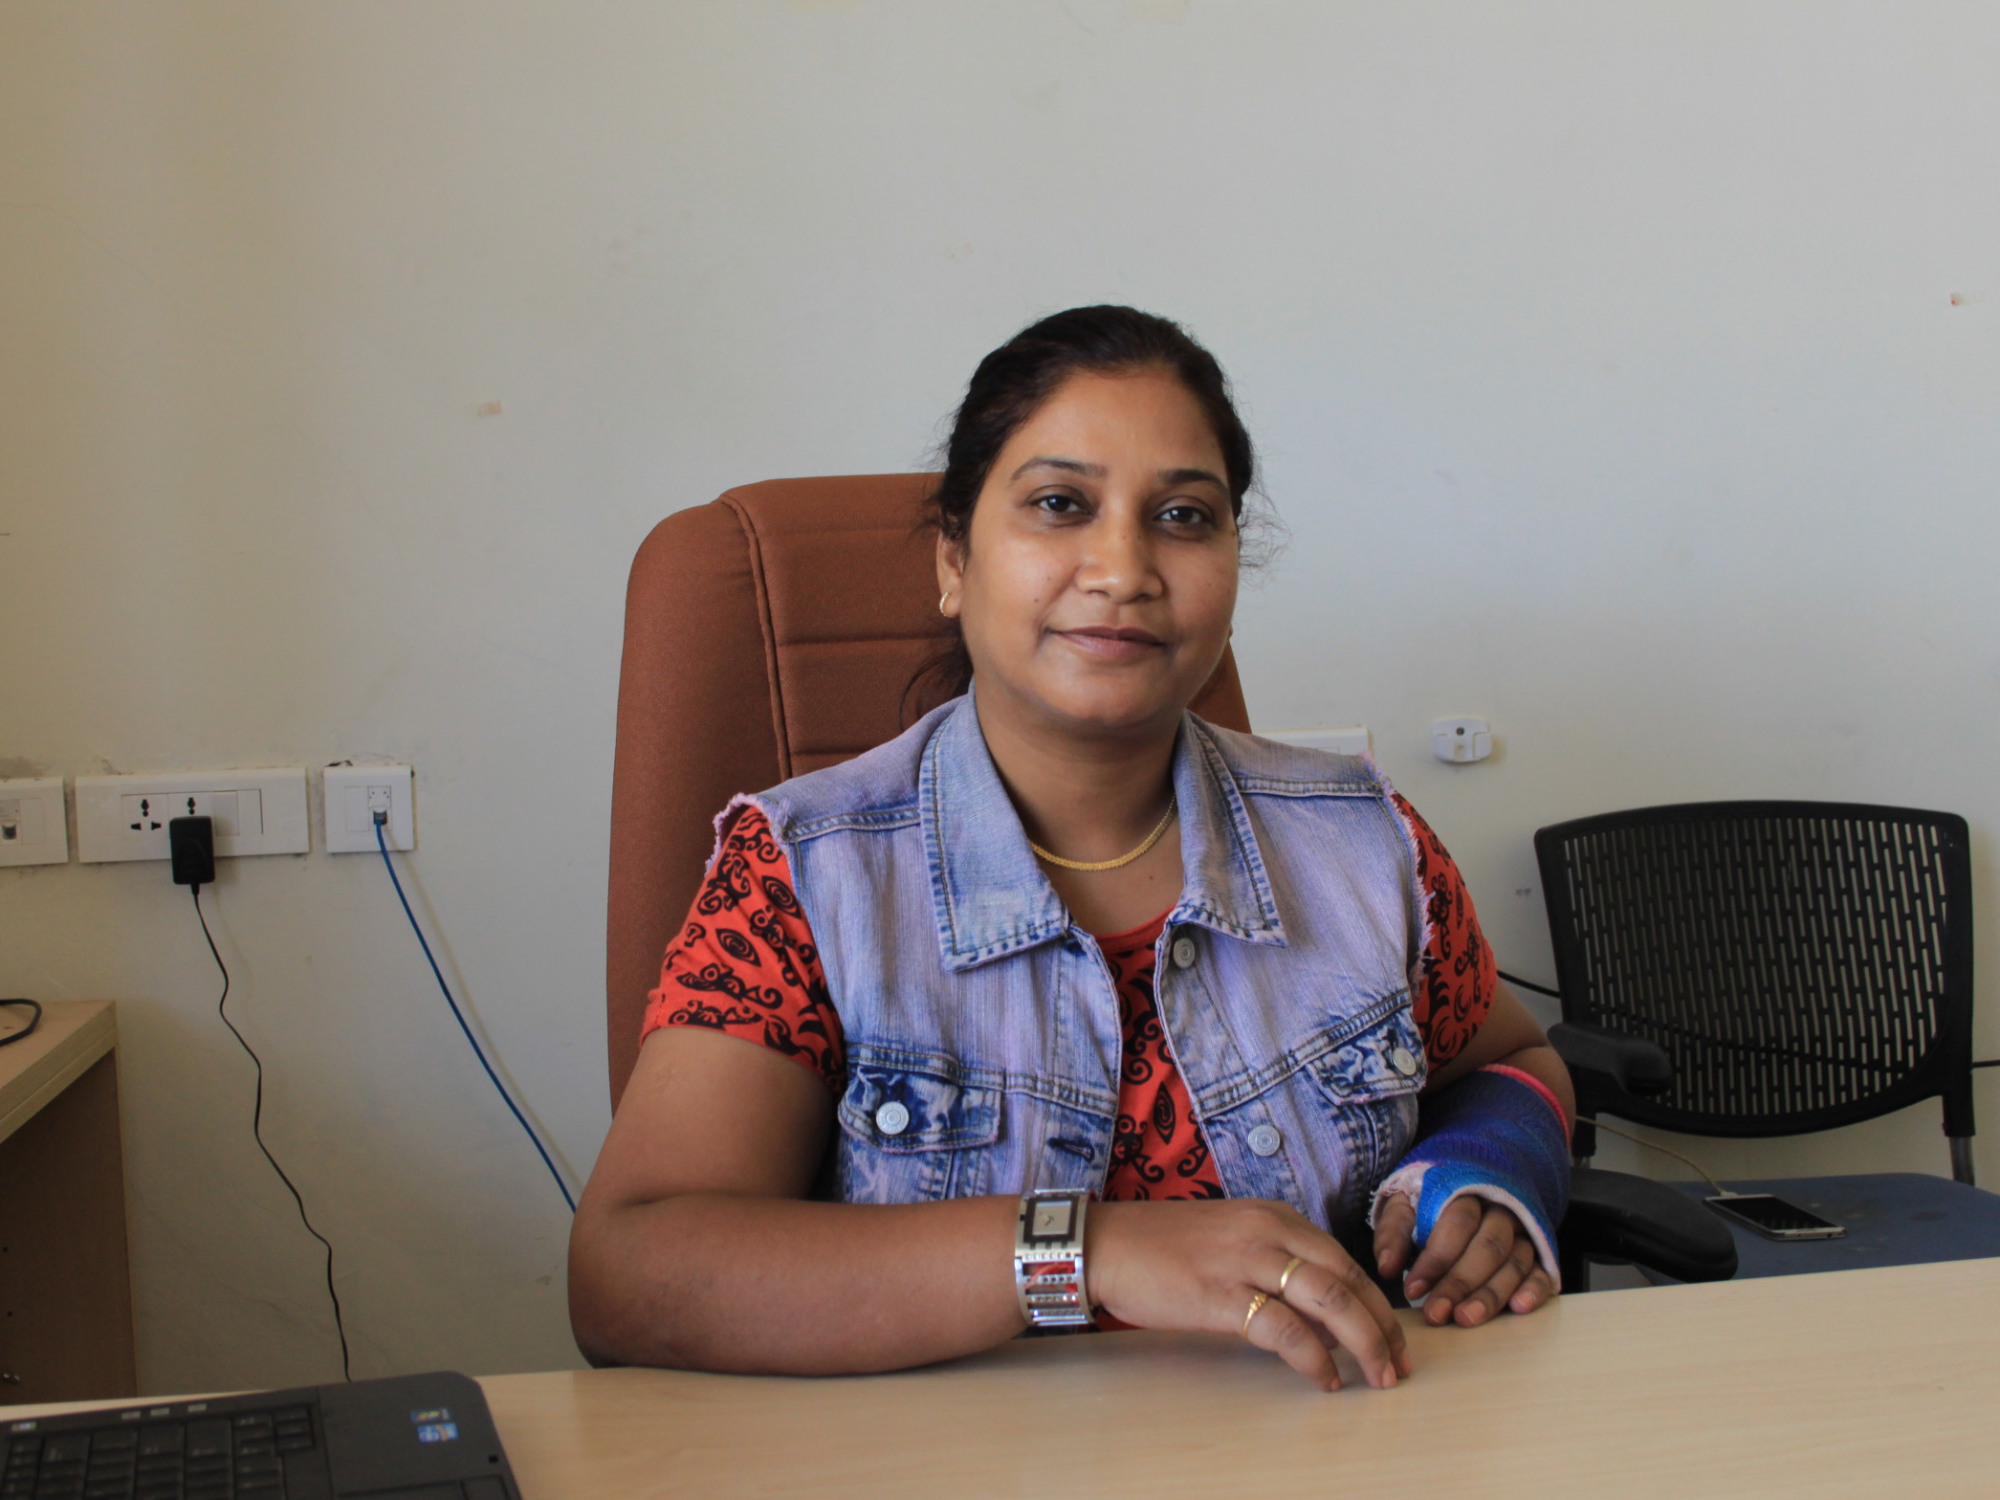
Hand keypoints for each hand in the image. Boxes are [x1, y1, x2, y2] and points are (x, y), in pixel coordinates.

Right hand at [1086, 1199, 1412, 1391]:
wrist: (1106, 1244)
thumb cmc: (1163, 1246)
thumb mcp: (1231, 1238)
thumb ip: (1276, 1263)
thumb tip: (1321, 1315)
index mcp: (1274, 1216)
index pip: (1344, 1258)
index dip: (1376, 1301)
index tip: (1392, 1336)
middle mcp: (1268, 1231)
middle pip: (1348, 1278)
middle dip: (1382, 1326)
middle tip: (1399, 1363)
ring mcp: (1246, 1260)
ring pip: (1329, 1300)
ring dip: (1363, 1342)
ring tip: (1377, 1375)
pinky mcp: (1222, 1295)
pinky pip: (1285, 1330)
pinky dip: (1313, 1358)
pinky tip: (1323, 1378)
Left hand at [1373, 1193, 1555, 1327]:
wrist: (1473, 1190)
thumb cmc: (1431, 1205)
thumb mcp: (1406, 1206)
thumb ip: (1394, 1232)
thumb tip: (1386, 1267)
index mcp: (1467, 1194)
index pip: (1456, 1224)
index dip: (1435, 1259)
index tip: (1412, 1289)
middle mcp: (1501, 1212)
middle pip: (1487, 1248)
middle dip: (1460, 1283)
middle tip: (1437, 1313)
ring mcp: (1524, 1235)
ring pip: (1514, 1264)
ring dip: (1490, 1295)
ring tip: (1466, 1319)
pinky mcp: (1540, 1257)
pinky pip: (1543, 1273)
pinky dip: (1534, 1290)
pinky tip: (1519, 1308)